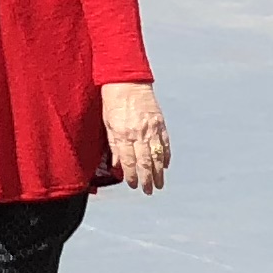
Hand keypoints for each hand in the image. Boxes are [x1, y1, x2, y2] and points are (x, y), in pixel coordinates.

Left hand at [102, 80, 171, 194]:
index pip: (129, 161)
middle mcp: (138, 133)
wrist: (127, 80)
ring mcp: (151, 128)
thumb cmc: (112, 101)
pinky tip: (165, 166)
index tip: (133, 185)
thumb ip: (112, 144)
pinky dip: (165, 156)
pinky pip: (164, 143)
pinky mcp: (160, 123)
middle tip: (148, 191)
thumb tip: (116, 164)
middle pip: (144, 162)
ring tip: (159, 185)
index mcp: (123, 133)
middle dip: (147, 179)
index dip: (131, 175)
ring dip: (158, 172)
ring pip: (156, 156)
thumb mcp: (106, 123)